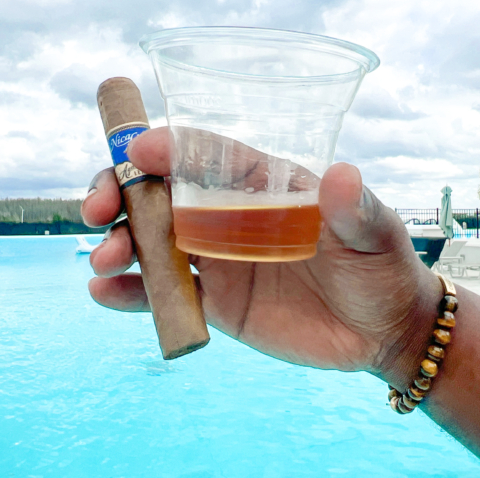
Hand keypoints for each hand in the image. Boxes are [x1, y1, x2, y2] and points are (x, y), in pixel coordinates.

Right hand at [81, 128, 439, 388]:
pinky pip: (164, 293)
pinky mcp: (216, 302)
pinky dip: (130, 293)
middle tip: (98, 209)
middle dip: (121, 192)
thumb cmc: (381, 267)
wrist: (381, 331)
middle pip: (161, 192)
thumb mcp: (375, 233)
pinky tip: (104, 293)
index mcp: (263, 184)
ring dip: (118, 242)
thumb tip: (340, 175)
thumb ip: (354, 208)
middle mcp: (231, 215)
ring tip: (105, 259)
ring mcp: (219, 259)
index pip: (207, 154)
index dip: (170, 147)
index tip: (138, 151)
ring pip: (151, 241)